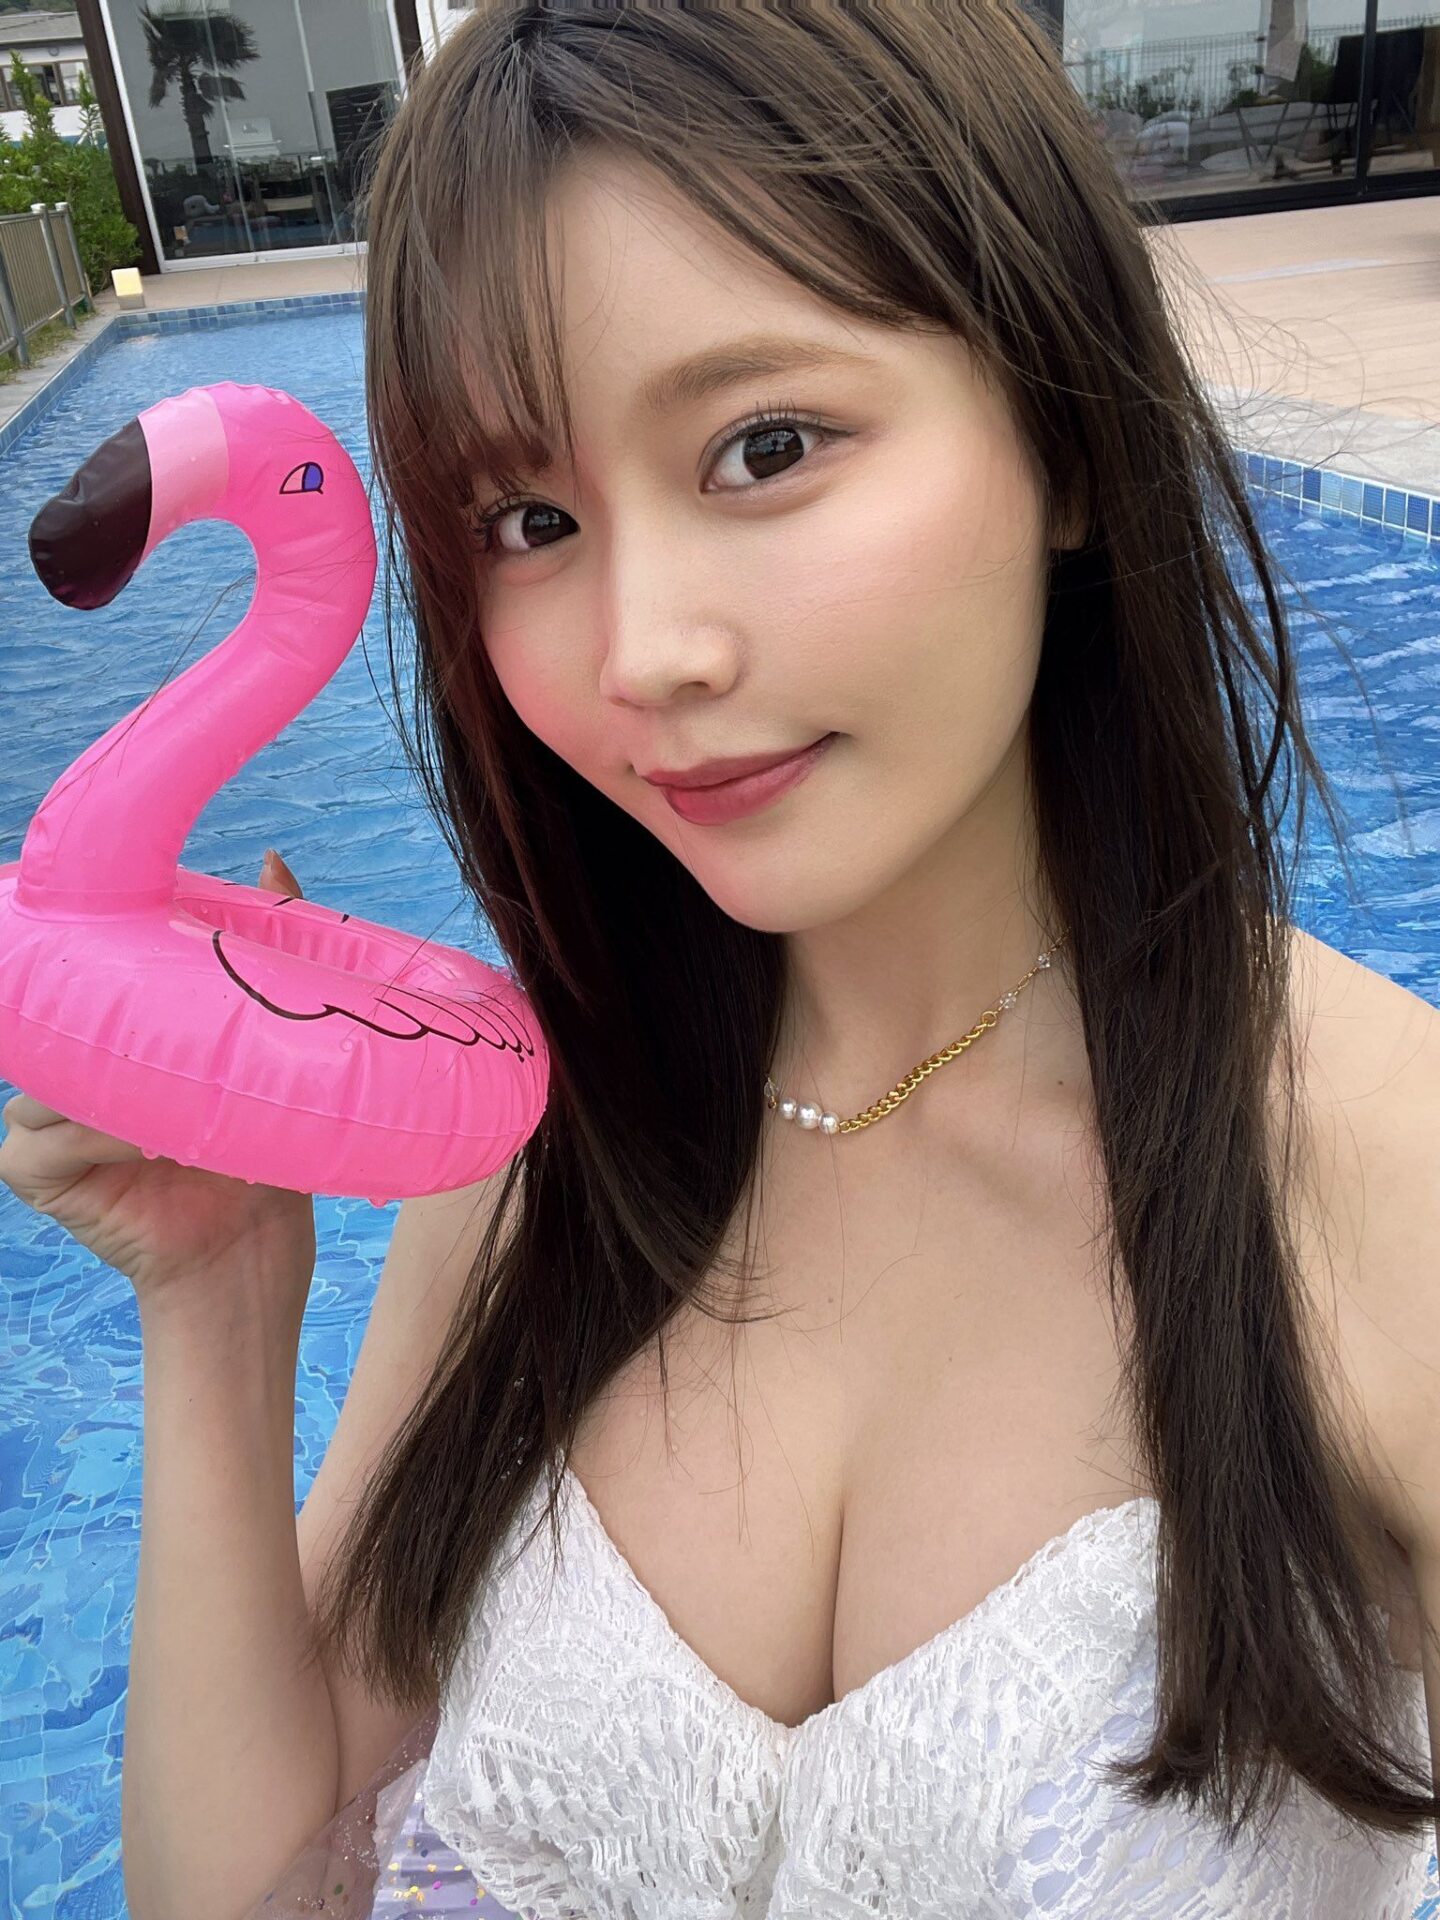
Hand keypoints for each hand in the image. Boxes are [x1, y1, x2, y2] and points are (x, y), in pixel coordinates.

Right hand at [0, 849, 316, 1311]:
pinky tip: (153, 1141)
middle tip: (170, 1010)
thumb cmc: (263, 1162)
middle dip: (107, 1013)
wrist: (254, 1261)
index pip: (86, 982)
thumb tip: (268, 859)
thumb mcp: (267, 1056)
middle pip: (61, 1020)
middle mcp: (69, 1077)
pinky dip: (100, 1134)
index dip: (106, 956)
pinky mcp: (34, 1173)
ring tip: (180, 1092)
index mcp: (112, 1044)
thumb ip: (259, 959)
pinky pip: (43, 1138)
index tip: (149, 932)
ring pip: (54, 1076)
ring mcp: (41, 1125)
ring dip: (115, 1081)